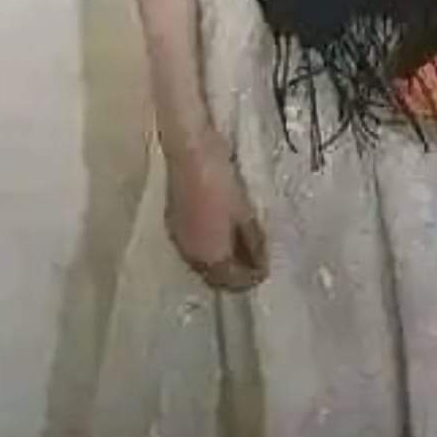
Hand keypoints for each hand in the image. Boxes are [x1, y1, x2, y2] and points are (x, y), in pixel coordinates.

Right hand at [165, 127, 267, 292]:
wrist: (189, 154)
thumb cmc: (221, 183)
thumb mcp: (244, 213)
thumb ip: (253, 244)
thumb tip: (261, 267)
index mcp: (211, 257)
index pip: (232, 281)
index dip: (250, 279)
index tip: (264, 271)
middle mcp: (192, 256)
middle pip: (214, 276)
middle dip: (233, 275)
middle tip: (252, 263)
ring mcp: (179, 241)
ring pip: (201, 263)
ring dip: (218, 262)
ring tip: (237, 249)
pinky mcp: (173, 224)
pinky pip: (193, 247)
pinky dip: (207, 247)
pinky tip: (218, 234)